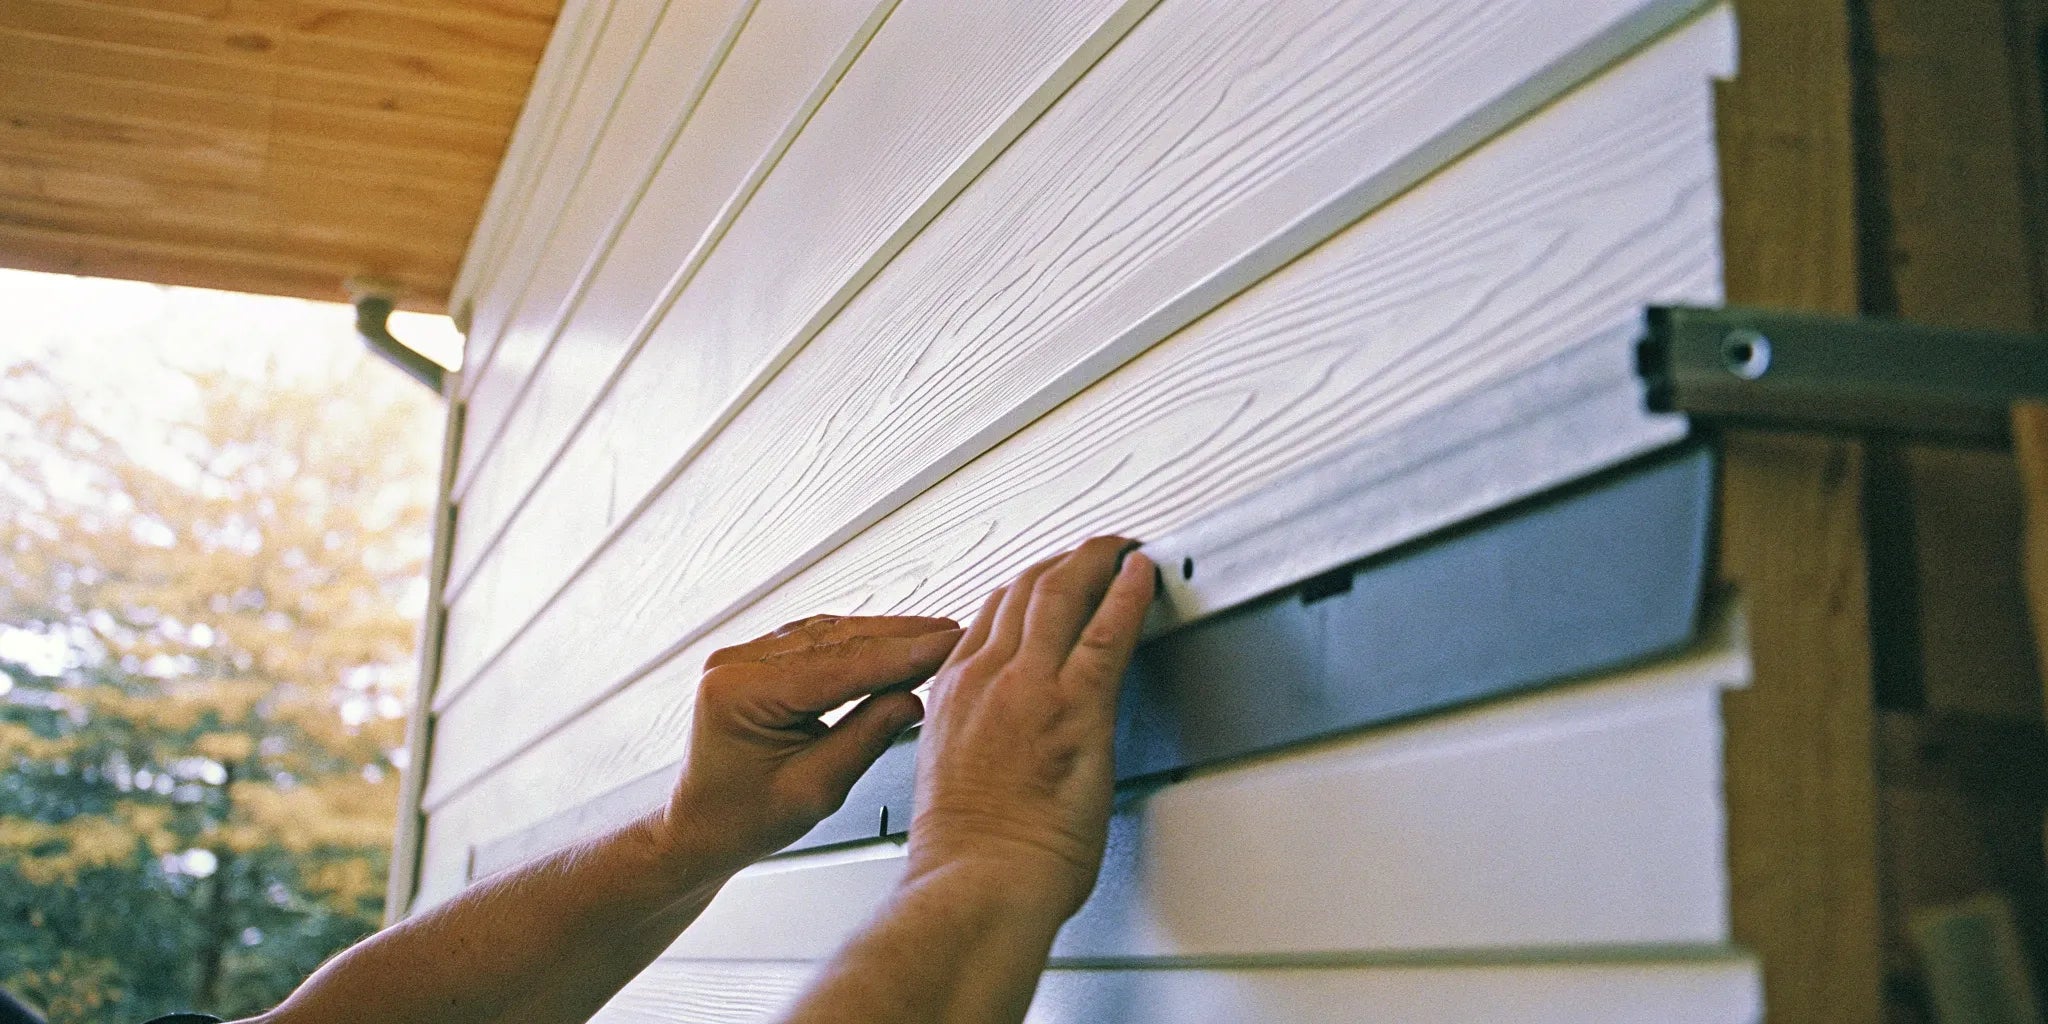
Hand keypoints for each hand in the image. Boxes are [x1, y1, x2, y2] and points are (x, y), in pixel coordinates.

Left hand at [665, 615, 962, 873]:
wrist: (699, 827)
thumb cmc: (743, 820)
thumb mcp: (815, 790)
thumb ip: (865, 739)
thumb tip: (914, 700)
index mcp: (740, 693)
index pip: (840, 666)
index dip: (902, 656)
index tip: (949, 645)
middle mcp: (736, 664)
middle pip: (837, 639)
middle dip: (901, 637)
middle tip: (955, 634)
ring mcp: (743, 656)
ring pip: (831, 632)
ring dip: (886, 634)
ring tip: (936, 636)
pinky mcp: (757, 659)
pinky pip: (818, 640)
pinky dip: (861, 642)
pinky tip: (895, 642)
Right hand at [906, 537, 1155, 918]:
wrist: (977, 883)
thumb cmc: (966, 855)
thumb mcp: (951, 777)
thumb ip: (975, 739)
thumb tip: (1000, 739)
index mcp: (952, 694)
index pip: (989, 615)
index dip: (1025, 587)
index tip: (1047, 578)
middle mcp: (985, 677)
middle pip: (1023, 590)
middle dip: (1062, 562)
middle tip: (1092, 550)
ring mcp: (1030, 686)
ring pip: (1061, 593)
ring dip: (1094, 560)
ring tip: (1119, 547)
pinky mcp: (1076, 707)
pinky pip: (1108, 631)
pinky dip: (1128, 592)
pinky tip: (1143, 573)